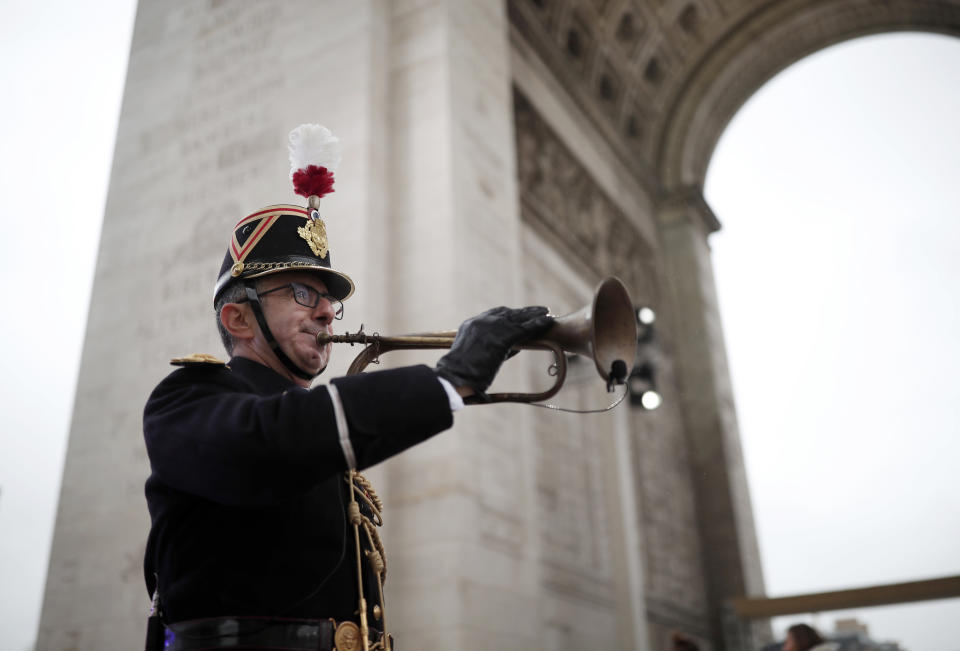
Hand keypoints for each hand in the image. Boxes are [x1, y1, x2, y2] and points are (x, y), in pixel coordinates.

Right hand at [435, 306, 552, 393]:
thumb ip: (489, 348)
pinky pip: (525, 328)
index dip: (508, 314)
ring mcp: (493, 327)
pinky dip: (538, 324)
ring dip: (534, 315)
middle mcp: (482, 321)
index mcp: (471, 324)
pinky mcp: (503, 336)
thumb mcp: (473, 355)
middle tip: (537, 310)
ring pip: (518, 318)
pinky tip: (548, 321)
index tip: (518, 314)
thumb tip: (510, 350)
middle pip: (508, 313)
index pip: (494, 314)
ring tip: (546, 313)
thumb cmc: (461, 374)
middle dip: (523, 312)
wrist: (456, 376)